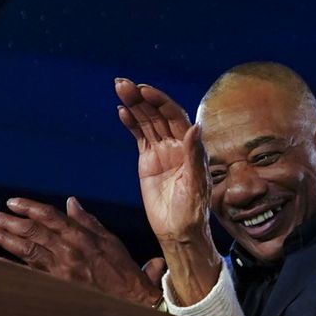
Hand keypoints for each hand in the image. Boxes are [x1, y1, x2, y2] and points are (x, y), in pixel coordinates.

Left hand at [0, 197, 161, 306]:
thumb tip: (70, 202)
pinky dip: (9, 268)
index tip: (11, 202)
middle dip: (10, 222)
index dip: (29, 207)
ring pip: (27, 250)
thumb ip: (87, 221)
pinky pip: (28, 275)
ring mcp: (61, 271)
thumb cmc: (121, 269)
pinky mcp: (57, 286)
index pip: (51, 216)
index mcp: (81, 236)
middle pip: (33, 232)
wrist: (131, 300)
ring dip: (4, 239)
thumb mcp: (109, 240)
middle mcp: (69, 251)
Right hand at [116, 77, 215, 304]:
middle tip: (122, 84)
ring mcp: (162, 151)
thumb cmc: (192, 211)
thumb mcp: (195, 184)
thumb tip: (196, 127)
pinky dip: (131, 123)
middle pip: (158, 114)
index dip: (160, 102)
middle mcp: (177, 144)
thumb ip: (195, 155)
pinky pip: (139, 137)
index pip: (175, 116)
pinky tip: (122, 111)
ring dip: (134, 105)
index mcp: (191, 146)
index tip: (144, 91)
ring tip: (119, 89)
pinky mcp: (148, 161)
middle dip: (141, 98)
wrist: (179, 231)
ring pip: (147, 122)